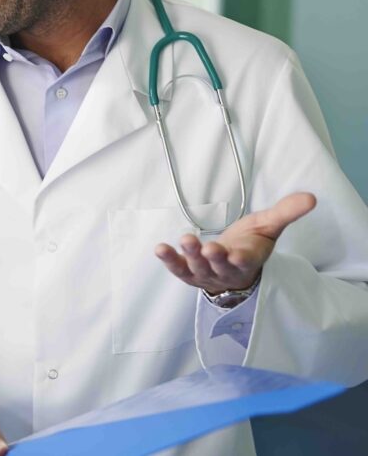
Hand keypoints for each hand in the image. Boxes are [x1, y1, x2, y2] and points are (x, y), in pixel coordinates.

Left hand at [155, 193, 315, 293]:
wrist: (234, 264)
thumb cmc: (251, 243)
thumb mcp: (269, 226)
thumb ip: (286, 212)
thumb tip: (311, 197)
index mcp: (247, 260)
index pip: (245, 262)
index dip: (239, 259)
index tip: (235, 254)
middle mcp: (225, 271)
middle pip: (218, 267)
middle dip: (212, 258)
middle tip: (208, 248)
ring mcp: (206, 274)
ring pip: (197, 268)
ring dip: (189, 256)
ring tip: (185, 240)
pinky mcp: (189, 273)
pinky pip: (178, 269)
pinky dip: (169, 260)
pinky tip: (160, 249)